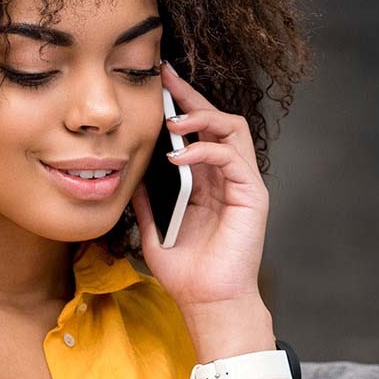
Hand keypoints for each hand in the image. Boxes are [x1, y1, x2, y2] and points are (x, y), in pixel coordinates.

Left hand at [130, 60, 270, 311]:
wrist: (207, 302)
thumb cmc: (186, 272)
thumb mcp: (154, 229)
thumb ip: (145, 201)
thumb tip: (127, 175)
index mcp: (207, 180)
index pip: (199, 130)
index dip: (181, 104)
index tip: (158, 83)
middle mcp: (228, 176)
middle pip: (218, 119)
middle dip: (191, 95)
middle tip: (166, 77)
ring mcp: (243, 183)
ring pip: (232, 128)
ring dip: (202, 116)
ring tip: (173, 120)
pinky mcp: (252, 195)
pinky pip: (231, 157)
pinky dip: (204, 150)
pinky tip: (177, 156)